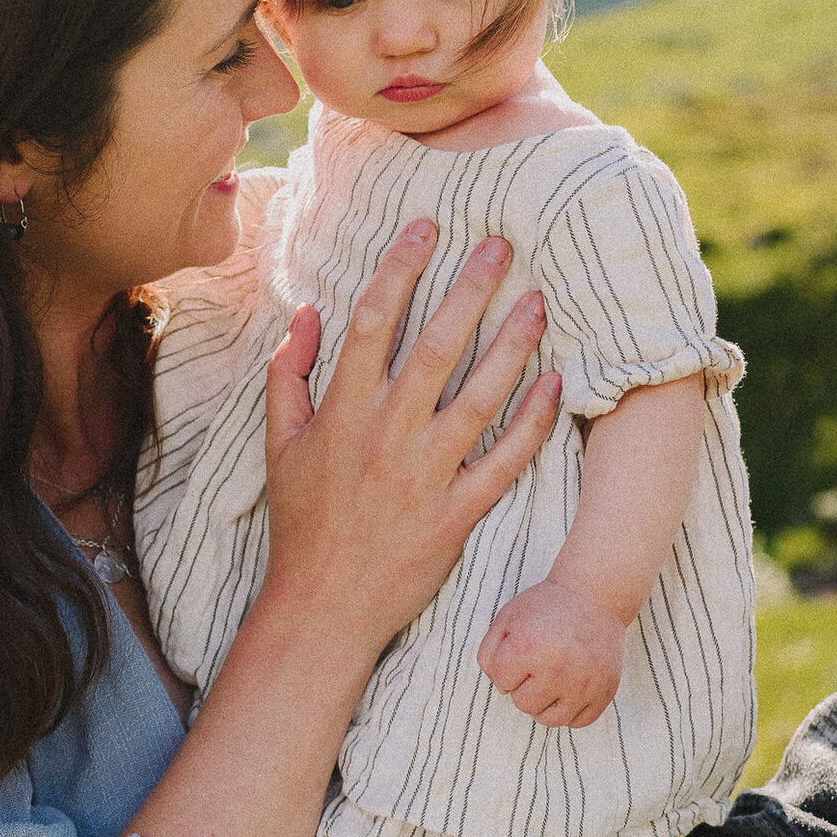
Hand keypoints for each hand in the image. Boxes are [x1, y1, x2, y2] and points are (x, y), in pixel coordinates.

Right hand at [263, 221, 560, 656]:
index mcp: (341, 412)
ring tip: (539, 302)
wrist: (323, 608)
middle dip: (470, 290)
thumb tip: (309, 313)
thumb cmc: (302, 522)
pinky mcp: (457, 515)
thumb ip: (289, 374)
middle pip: (436, 347)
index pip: (373, 321)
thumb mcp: (279, 444)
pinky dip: (532, 424)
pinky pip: (503, 461)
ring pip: (479, 397)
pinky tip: (557, 386)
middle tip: (502, 246)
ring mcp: (425, 476)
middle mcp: (386, 436)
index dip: (401, 268)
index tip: (427, 228)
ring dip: (513, 346)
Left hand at [478, 578, 624, 726]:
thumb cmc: (546, 608)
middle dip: (524, 686)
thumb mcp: (508, 618)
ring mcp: (584, 683)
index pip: (502, 681)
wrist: (595, 596)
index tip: (522, 649)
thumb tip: (502, 689)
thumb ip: (490, 654)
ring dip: (544, 703)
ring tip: (550, 681)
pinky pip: (578, 722)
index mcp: (528, 647)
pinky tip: (570, 688)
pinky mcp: (605, 691)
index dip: (508, 667)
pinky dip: (571, 710)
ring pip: (551, 720)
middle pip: (524, 704)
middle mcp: (557, 669)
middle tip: (538, 664)